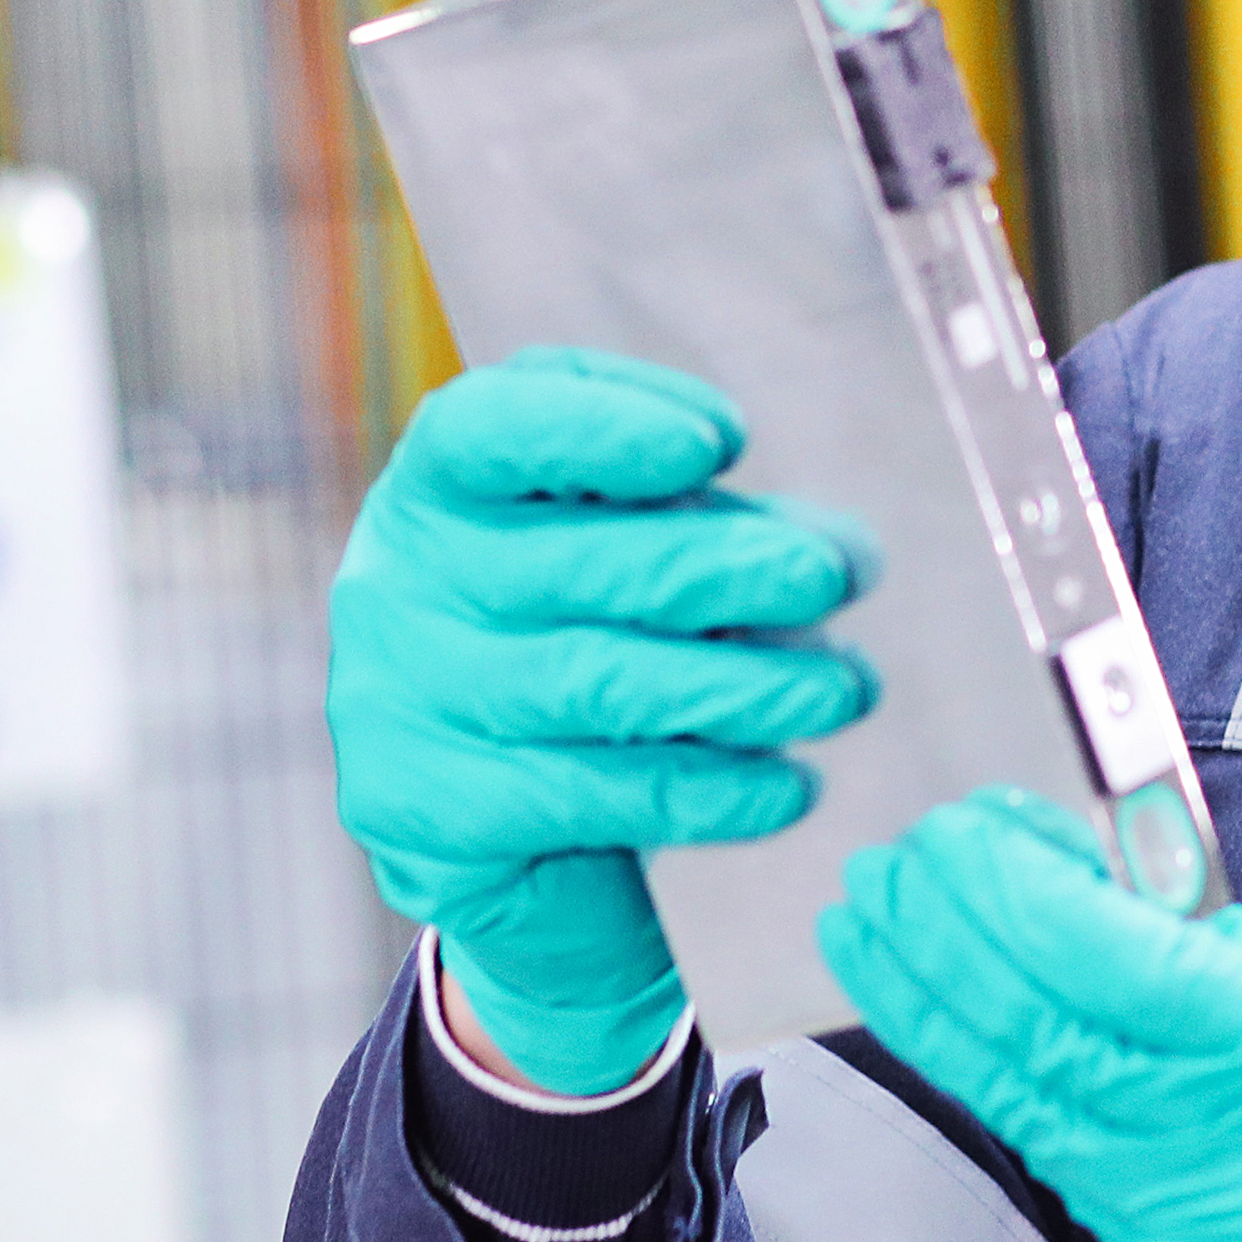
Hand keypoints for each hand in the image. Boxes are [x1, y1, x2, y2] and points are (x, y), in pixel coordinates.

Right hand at [330, 347, 872, 1093]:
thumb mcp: (634, 545)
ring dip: (738, 688)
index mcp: (439, 482)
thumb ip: (716, 523)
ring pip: (590, 684)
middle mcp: (399, 582)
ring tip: (842, 692)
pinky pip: (589, 795)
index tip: (719, 443)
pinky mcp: (430, 814)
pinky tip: (789, 786)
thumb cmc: (581, 626)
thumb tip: (838, 548)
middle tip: (830, 576)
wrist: (490, 808)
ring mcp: (399, 701)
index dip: (602, 428)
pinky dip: (705, 790)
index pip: (494, 428)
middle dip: (716, 569)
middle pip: (568, 564)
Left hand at [818, 789, 1241, 1241]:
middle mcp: (1240, 1161)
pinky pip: (1063, 1162)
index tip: (965, 832)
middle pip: (1047, 1036)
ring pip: (1028, 1103)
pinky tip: (949, 1021)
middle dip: (948, 940)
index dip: (1022, 896)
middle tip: (889, 866)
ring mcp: (1195, 1236)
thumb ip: (1241, 954)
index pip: (1123, 969)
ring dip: (935, 1008)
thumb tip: (1112, 890)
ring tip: (873, 928)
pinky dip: (998, 1080)